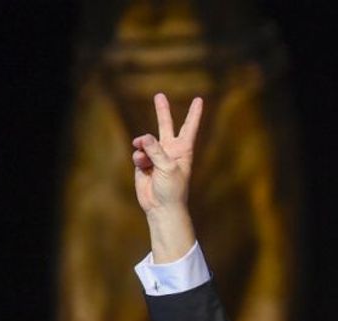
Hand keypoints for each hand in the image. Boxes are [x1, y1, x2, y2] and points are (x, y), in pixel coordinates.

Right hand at [131, 93, 202, 259]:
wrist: (161, 207)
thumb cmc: (172, 189)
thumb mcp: (167, 168)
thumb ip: (156, 150)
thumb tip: (143, 137)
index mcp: (183, 150)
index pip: (189, 128)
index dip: (194, 114)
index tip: (199, 99)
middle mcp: (170, 150)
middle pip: (165, 125)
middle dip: (162, 111)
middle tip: (159, 95)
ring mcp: (156, 156)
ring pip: (146, 141)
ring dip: (143, 148)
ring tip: (146, 160)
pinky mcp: (144, 163)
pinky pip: (138, 154)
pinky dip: (139, 159)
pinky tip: (142, 167)